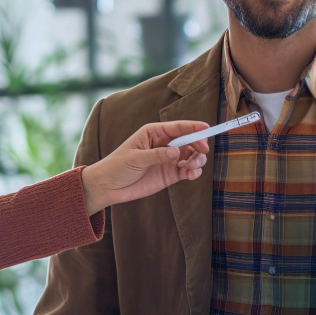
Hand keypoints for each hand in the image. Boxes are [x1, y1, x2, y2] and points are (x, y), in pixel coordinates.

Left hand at [80, 120, 211, 213]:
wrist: (108, 187)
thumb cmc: (117, 167)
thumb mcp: (135, 158)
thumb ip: (156, 155)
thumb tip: (176, 152)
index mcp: (154, 133)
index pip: (178, 127)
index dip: (194, 127)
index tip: (207, 128)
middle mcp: (164, 144)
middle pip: (189, 141)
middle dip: (199, 145)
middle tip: (202, 152)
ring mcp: (168, 160)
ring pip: (191, 156)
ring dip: (197, 160)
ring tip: (190, 167)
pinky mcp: (170, 174)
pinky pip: (187, 171)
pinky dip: (193, 172)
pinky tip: (190, 175)